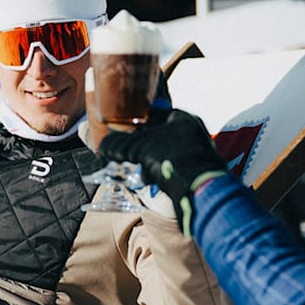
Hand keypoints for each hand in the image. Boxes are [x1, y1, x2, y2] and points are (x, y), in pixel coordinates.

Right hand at [98, 107, 226, 234]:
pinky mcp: (191, 172)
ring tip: (131, 167)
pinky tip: (147, 178)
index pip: (152, 113)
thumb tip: (103, 147)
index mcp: (182, 119)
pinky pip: (167, 168)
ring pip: (159, 153)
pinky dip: (155, 172)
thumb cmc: (174, 160)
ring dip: (143, 160)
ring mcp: (193, 153)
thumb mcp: (141, 147)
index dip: (133, 120)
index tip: (118, 129)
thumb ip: (120, 144)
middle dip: (136, 144)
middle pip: (154, 134)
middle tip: (121, 151)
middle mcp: (190, 133)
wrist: (200, 192)